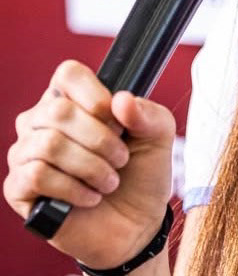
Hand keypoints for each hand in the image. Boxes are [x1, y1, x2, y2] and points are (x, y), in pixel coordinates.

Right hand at [4, 60, 175, 268]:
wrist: (135, 223)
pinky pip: (36, 175)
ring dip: (90, 166)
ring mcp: (26, 153)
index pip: (68, 74)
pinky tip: (91, 196)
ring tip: (110, 180)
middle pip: (57, 111)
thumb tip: (121, 100)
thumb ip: (147, 112)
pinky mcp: (19, 187)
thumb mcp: (158, 134)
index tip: (118, 121)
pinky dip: (73, 187)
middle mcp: (43, 121)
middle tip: (121, 157)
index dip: (95, 95)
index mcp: (74, 99)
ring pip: (48, 144)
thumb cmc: (142, 171)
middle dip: (99, 138)